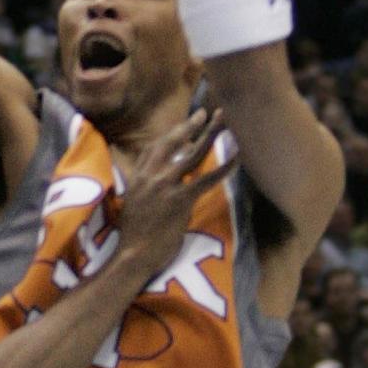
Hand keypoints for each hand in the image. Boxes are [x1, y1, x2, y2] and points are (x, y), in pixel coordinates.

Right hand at [119, 109, 235, 279]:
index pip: (153, 149)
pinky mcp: (180, 200)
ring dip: (210, 135)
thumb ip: (142, 190)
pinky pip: (206, 179)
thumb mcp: (130, 205)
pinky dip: (223, 169)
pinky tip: (236, 159)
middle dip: (189, 125)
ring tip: (223, 120)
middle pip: (171, 142)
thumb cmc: (132, 236)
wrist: (133, 255)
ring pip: (192, 154)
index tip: (182, 128)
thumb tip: (157, 186)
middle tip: (204, 112)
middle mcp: (150, 176)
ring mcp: (165, 186)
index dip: (169, 136)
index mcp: (137, 177)